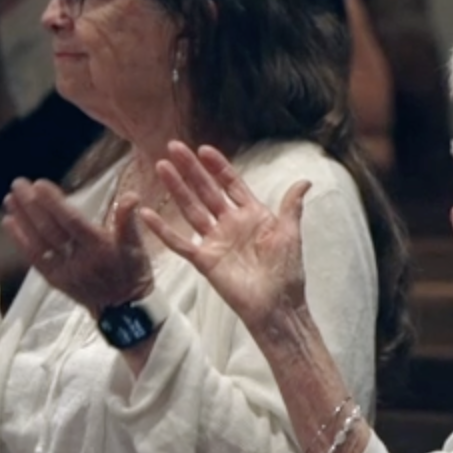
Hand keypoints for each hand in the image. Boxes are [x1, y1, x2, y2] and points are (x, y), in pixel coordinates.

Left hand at [5, 178, 150, 313]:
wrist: (124, 311)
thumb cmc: (132, 273)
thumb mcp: (137, 246)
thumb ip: (128, 220)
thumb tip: (130, 196)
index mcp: (100, 248)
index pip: (73, 221)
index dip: (54, 203)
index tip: (39, 184)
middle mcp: (80, 260)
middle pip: (50, 228)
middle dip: (32, 205)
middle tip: (18, 183)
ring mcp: (65, 271)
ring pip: (39, 241)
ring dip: (22, 218)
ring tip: (10, 198)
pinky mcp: (55, 280)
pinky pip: (34, 258)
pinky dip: (20, 240)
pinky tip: (9, 222)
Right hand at [144, 142, 308, 330]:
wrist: (278, 306)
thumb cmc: (286, 272)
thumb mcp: (289, 233)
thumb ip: (291, 206)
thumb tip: (305, 181)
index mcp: (251, 215)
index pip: (230, 184)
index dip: (217, 167)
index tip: (204, 149)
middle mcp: (230, 224)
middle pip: (206, 191)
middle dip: (191, 169)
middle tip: (174, 147)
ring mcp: (215, 241)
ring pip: (191, 209)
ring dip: (176, 188)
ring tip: (161, 166)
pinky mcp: (204, 260)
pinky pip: (179, 243)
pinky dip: (162, 229)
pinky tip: (147, 213)